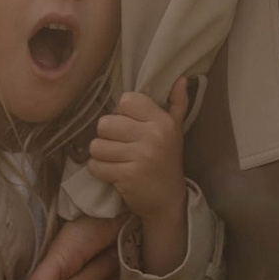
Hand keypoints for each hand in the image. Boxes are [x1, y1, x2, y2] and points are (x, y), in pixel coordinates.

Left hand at [88, 79, 193, 273]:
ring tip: (114, 159)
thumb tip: (183, 78)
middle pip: (105, 123)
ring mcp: (140, 157)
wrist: (168, 201)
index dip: (122, 113)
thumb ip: (177, 104)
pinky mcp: (127, 176)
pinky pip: (95, 165)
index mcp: (163, 121)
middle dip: (106, 136)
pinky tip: (111, 172)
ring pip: (96, 145)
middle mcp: (153, 136)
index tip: (130, 128)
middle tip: (118, 146)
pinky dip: (98, 170)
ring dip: (100, 154)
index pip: (126, 100)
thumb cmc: (167, 161)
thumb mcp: (175, 131)